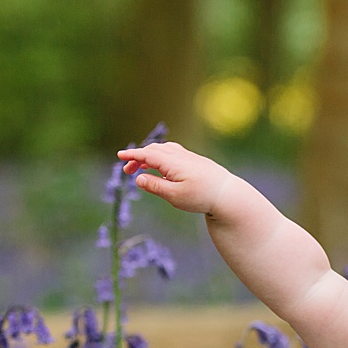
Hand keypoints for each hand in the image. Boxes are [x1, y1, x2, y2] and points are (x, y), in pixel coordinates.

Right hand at [116, 142, 233, 215]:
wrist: (228, 194)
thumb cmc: (201, 197)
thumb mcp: (175, 196)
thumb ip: (155, 186)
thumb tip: (138, 178)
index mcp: (172, 163)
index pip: (147, 154)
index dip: (132, 155)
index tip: (119, 156)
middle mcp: (180, 156)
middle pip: (154, 150)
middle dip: (139, 157)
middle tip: (128, 170)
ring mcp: (189, 157)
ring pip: (164, 150)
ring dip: (150, 156)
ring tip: (143, 168)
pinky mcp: (196, 161)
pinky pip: (174, 153)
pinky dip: (162, 156)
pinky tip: (163, 166)